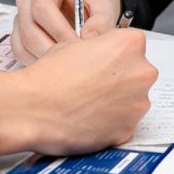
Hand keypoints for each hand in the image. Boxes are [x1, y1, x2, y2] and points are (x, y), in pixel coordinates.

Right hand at [0, 27, 156, 154]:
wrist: (32, 108)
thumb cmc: (49, 76)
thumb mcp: (74, 44)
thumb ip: (100, 47)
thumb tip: (103, 54)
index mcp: (130, 44)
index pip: (132, 45)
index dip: (114, 54)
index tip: (103, 61)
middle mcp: (141, 73)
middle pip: (138, 72)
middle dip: (120, 77)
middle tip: (94, 83)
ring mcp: (137, 104)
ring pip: (133, 100)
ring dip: (117, 101)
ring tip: (88, 102)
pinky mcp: (128, 129)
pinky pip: (124, 123)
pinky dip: (111, 122)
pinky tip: (89, 117)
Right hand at [10, 0, 122, 63]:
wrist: (90, 6)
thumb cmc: (94, 0)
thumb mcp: (105, 5)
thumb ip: (101, 20)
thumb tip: (89, 38)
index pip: (42, 7)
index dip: (59, 29)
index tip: (78, 44)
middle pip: (30, 29)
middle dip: (53, 49)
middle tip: (76, 62)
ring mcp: (21, 18)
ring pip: (23, 44)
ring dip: (46, 59)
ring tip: (70, 66)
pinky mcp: (19, 36)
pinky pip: (21, 54)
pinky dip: (39, 64)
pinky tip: (59, 67)